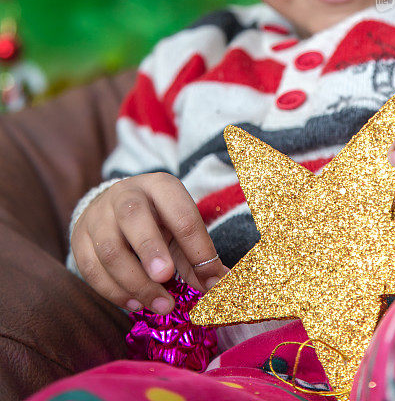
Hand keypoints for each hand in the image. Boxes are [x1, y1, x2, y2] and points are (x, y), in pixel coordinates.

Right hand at [71, 172, 227, 313]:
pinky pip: (90, 268)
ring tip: (159, 305)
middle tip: (166, 277)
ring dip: (135, 282)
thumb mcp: (179, 228)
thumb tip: (220, 287)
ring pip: (109, 248)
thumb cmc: (157, 221)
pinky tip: (134, 304)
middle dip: (150, 249)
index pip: (180, 212)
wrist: (114, 208)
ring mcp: (98, 214)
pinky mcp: (79, 237)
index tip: (209, 277)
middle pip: (134, 216)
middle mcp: (126, 194)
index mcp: (160, 186)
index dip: (196, 246)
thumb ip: (197, 257)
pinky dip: (113, 291)